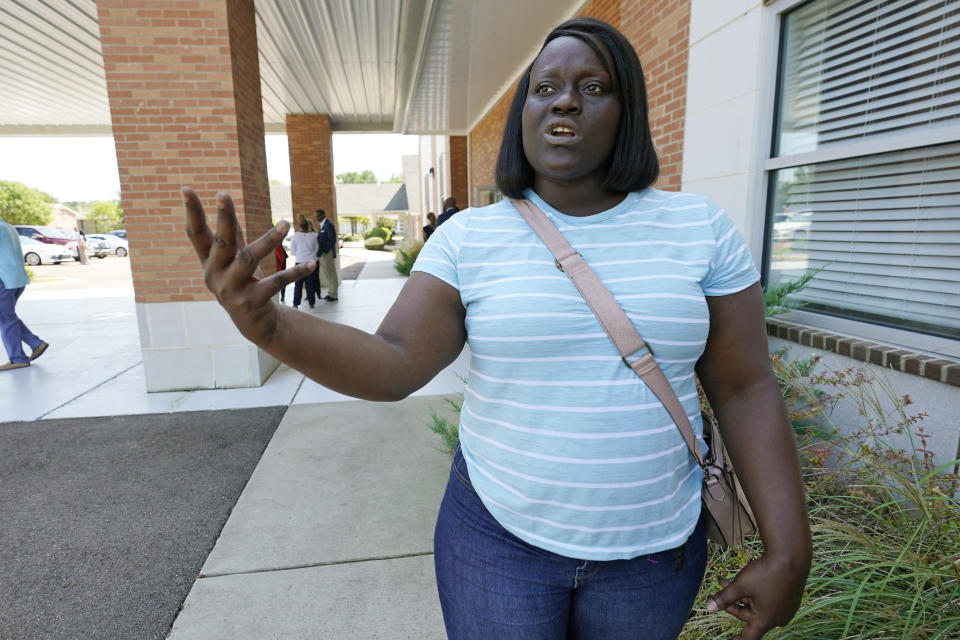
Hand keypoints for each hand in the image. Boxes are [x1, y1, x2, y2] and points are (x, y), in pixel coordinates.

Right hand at [183, 187, 312, 344]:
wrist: (254, 325)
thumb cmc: (243, 284)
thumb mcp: (233, 260)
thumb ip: (230, 236)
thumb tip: (223, 204)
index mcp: (208, 262)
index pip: (195, 234)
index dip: (191, 211)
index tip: (185, 187)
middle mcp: (214, 275)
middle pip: (221, 241)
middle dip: (222, 218)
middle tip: (222, 195)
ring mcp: (231, 289)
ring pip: (249, 258)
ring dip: (269, 239)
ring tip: (286, 223)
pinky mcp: (251, 302)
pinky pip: (276, 282)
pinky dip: (295, 272)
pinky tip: (311, 263)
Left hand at [706, 553, 806, 638]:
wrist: (791, 556)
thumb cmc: (766, 572)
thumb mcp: (741, 585)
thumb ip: (724, 598)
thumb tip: (709, 608)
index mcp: (766, 620)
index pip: (749, 637)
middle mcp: (777, 617)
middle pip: (748, 616)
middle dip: (731, 604)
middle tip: (715, 594)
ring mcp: (784, 607)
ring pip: (755, 604)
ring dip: (739, 594)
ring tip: (722, 581)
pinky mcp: (788, 597)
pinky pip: (766, 599)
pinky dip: (752, 592)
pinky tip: (742, 578)